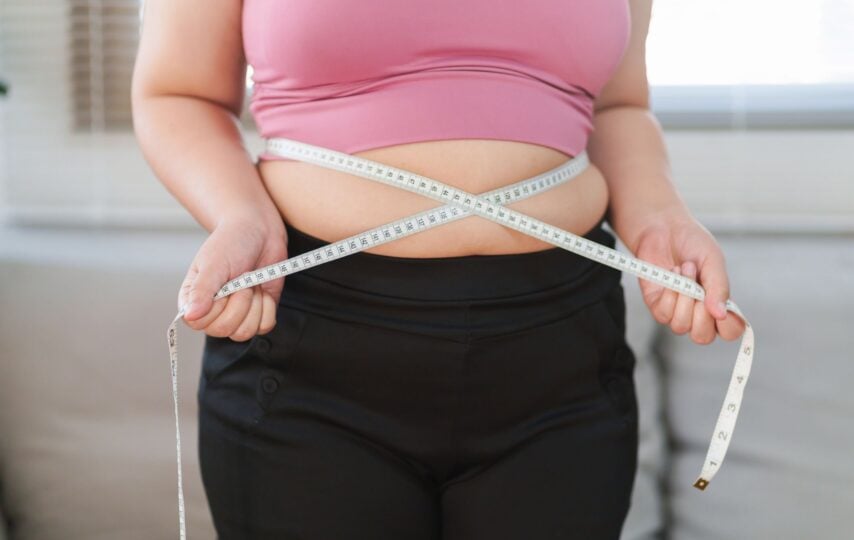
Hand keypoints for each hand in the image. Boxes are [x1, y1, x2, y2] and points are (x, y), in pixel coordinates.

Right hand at [178, 213, 286, 340]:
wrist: (260, 232)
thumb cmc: (231, 243)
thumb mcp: (213, 264)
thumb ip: (201, 291)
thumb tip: (189, 316)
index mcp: (194, 300)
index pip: (200, 324)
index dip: (217, 306)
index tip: (224, 284)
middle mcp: (213, 312)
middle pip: (225, 330)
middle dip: (240, 302)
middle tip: (241, 278)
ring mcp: (237, 315)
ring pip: (245, 332)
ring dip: (254, 304)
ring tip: (250, 282)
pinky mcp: (259, 314)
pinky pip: (265, 326)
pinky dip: (268, 306)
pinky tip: (262, 289)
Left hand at [630, 209, 745, 344]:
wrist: (664, 228)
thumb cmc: (692, 243)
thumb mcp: (713, 261)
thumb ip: (719, 287)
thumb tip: (721, 314)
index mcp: (718, 303)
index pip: (730, 331)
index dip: (729, 326)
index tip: (725, 308)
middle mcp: (698, 312)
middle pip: (703, 337)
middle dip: (702, 314)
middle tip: (700, 287)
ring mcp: (676, 310)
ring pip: (681, 326)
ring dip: (684, 297)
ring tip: (685, 270)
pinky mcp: (656, 304)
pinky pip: (663, 315)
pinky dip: (669, 294)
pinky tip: (672, 274)